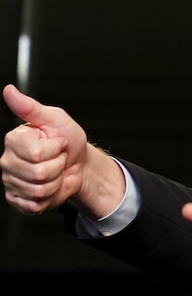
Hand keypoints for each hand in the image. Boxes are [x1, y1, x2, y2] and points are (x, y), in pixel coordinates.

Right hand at [1, 84, 124, 217]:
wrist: (80, 164)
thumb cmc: (68, 140)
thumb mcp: (55, 119)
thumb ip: (30, 107)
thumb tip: (9, 90)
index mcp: (14, 140)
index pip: (35, 152)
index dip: (55, 148)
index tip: (57, 143)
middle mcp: (8, 161)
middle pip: (37, 173)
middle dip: (57, 165)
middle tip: (57, 158)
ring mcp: (11, 181)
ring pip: (38, 190)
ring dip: (55, 181)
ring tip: (55, 171)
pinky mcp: (18, 199)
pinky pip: (35, 204)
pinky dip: (50, 196)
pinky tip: (50, 185)